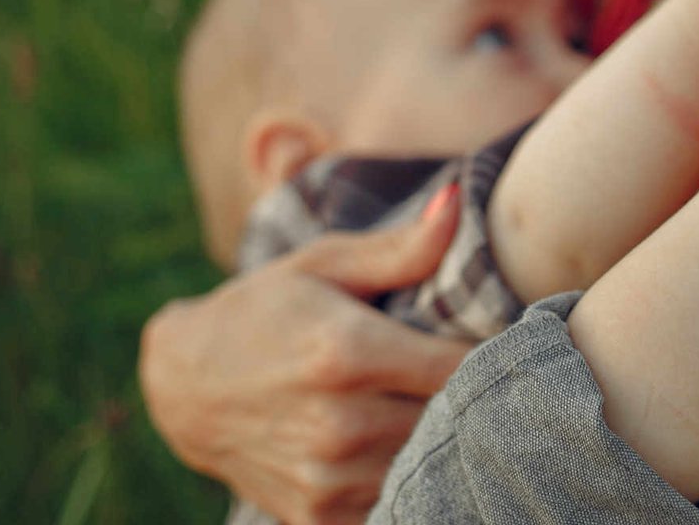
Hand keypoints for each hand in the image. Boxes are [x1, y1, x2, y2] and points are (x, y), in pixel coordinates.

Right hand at [138, 199, 471, 524]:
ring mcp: (329, 478)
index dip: (499, 356)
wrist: (184, 386)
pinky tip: (407, 440)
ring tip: (448, 406)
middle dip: (479, 397)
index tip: (514, 340)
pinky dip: (412, 476)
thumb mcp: (324, 263)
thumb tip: (459, 203)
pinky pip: (398, 502)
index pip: (464, 368)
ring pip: (432, 465)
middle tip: (491, 373)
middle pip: (455, 420)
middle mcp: (340, 424)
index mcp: (348, 353)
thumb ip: (402, 247)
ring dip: (447, 438)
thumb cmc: (264, 309)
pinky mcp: (319, 517)